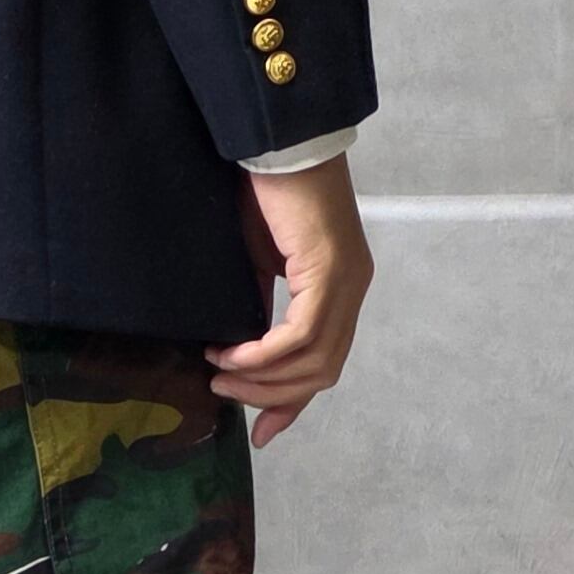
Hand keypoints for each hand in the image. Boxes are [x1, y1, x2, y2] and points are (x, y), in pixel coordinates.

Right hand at [207, 154, 374, 448]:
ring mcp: (346, 283)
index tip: (261, 432)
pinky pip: (298, 337)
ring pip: (313, 362)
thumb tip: (245, 345)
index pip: (325, 361)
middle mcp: (353, 289)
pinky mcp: (329, 273)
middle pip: (322, 372)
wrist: (276, 141)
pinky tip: (229, 351)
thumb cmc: (265, 191)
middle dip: (271, 394)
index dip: (293, 403)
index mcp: (342, 286)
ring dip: (262, 378)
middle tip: (225, 392)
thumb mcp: (260, 258)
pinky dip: (262, 354)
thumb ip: (263, 301)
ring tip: (219, 372)